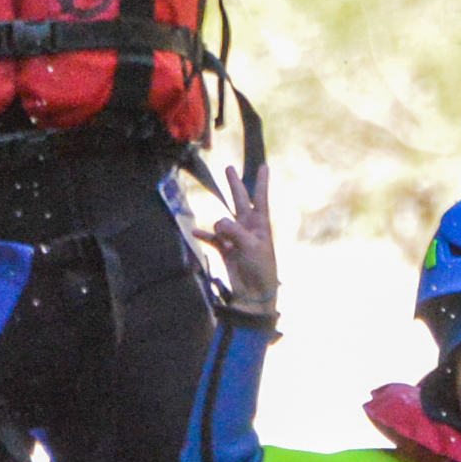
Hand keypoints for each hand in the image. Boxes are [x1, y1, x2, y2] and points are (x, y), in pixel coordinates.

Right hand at [195, 168, 281, 326]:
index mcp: (261, 225)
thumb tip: (218, 222)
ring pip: (223, 221)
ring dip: (219, 227)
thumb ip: (234, 232)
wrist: (254, 295)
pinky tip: (196, 232)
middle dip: (234, 185)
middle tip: (228, 168)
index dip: (261, 182)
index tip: (264, 166)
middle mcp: (249, 228)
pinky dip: (205, 235)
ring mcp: (236, 238)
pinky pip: (212, 238)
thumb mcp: (251, 247)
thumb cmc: (260, 270)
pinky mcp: (226, 250)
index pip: (260, 198)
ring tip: (224, 241)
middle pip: (240, 201)